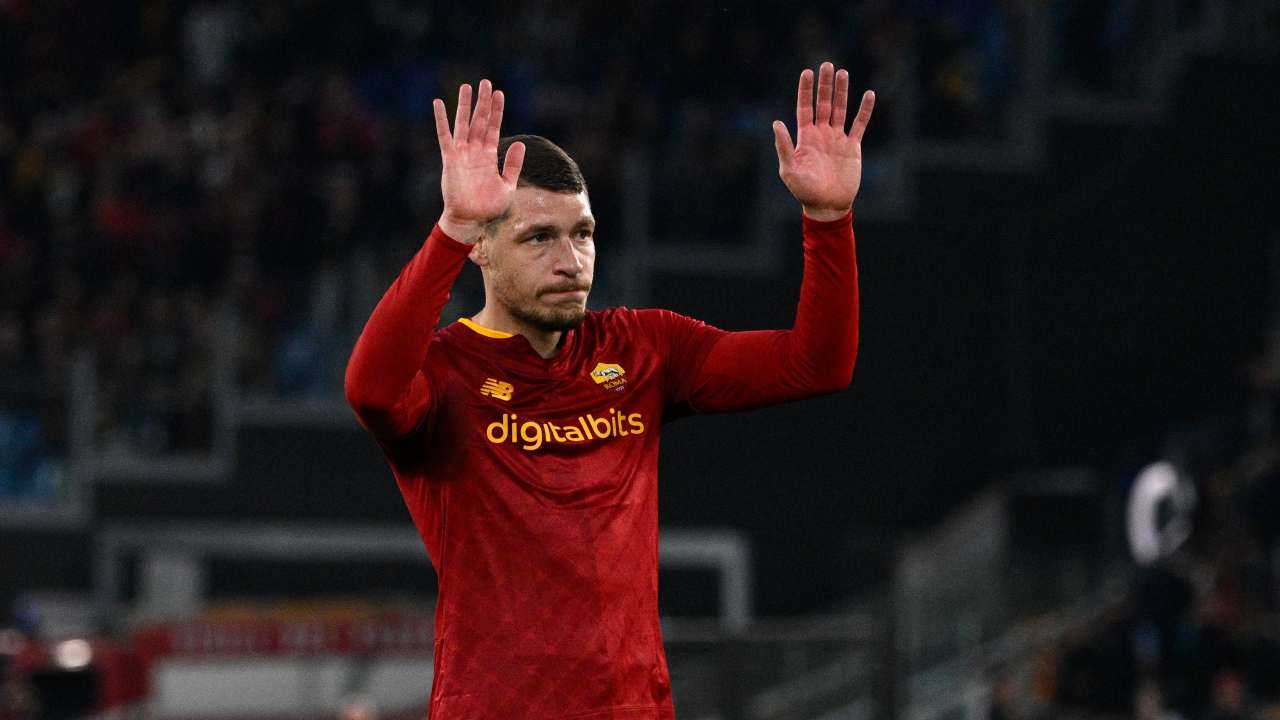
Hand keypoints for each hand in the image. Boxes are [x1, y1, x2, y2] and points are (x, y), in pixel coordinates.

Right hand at [432, 79, 524, 242]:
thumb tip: (519, 143)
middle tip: (486, 82)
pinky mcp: (450, 159)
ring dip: (464, 105)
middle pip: (480, 121)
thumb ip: (512, 165)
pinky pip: (444, 136)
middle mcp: (475, 152)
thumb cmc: (489, 207)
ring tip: (467, 86)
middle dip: (483, 102)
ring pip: (463, 124)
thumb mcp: (507, 185)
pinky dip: (441, 120)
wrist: (471, 220)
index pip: (494, 128)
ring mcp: (462, 154)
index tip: (499, 94)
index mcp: (489, 157)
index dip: (497, 111)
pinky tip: (438, 103)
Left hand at [772, 62, 874, 220]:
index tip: (807, 72)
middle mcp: (821, 134)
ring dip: (842, 92)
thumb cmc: (805, 191)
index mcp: (805, 137)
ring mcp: (837, 139)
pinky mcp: (852, 147)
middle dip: (824, 85)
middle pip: (823, 103)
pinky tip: (868, 94)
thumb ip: (784, 146)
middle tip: (827, 64)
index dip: (806, 90)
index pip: (805, 107)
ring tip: (843, 72)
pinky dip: (864, 110)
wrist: (827, 206)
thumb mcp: (789, 170)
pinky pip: (859, 124)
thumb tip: (776, 123)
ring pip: (841, 110)